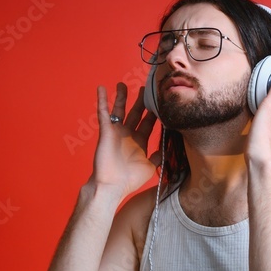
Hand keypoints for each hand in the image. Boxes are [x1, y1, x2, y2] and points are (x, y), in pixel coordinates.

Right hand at [90, 82, 159, 196]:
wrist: (112, 186)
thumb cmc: (130, 179)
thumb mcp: (150, 166)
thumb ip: (159, 155)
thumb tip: (168, 147)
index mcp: (139, 142)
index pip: (149, 123)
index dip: (155, 113)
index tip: (161, 102)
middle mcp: (128, 135)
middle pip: (136, 113)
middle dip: (141, 101)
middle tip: (146, 89)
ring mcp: (116, 132)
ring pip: (120, 110)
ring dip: (121, 97)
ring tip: (123, 84)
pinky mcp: (106, 131)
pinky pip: (103, 113)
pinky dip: (102, 100)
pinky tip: (102, 88)